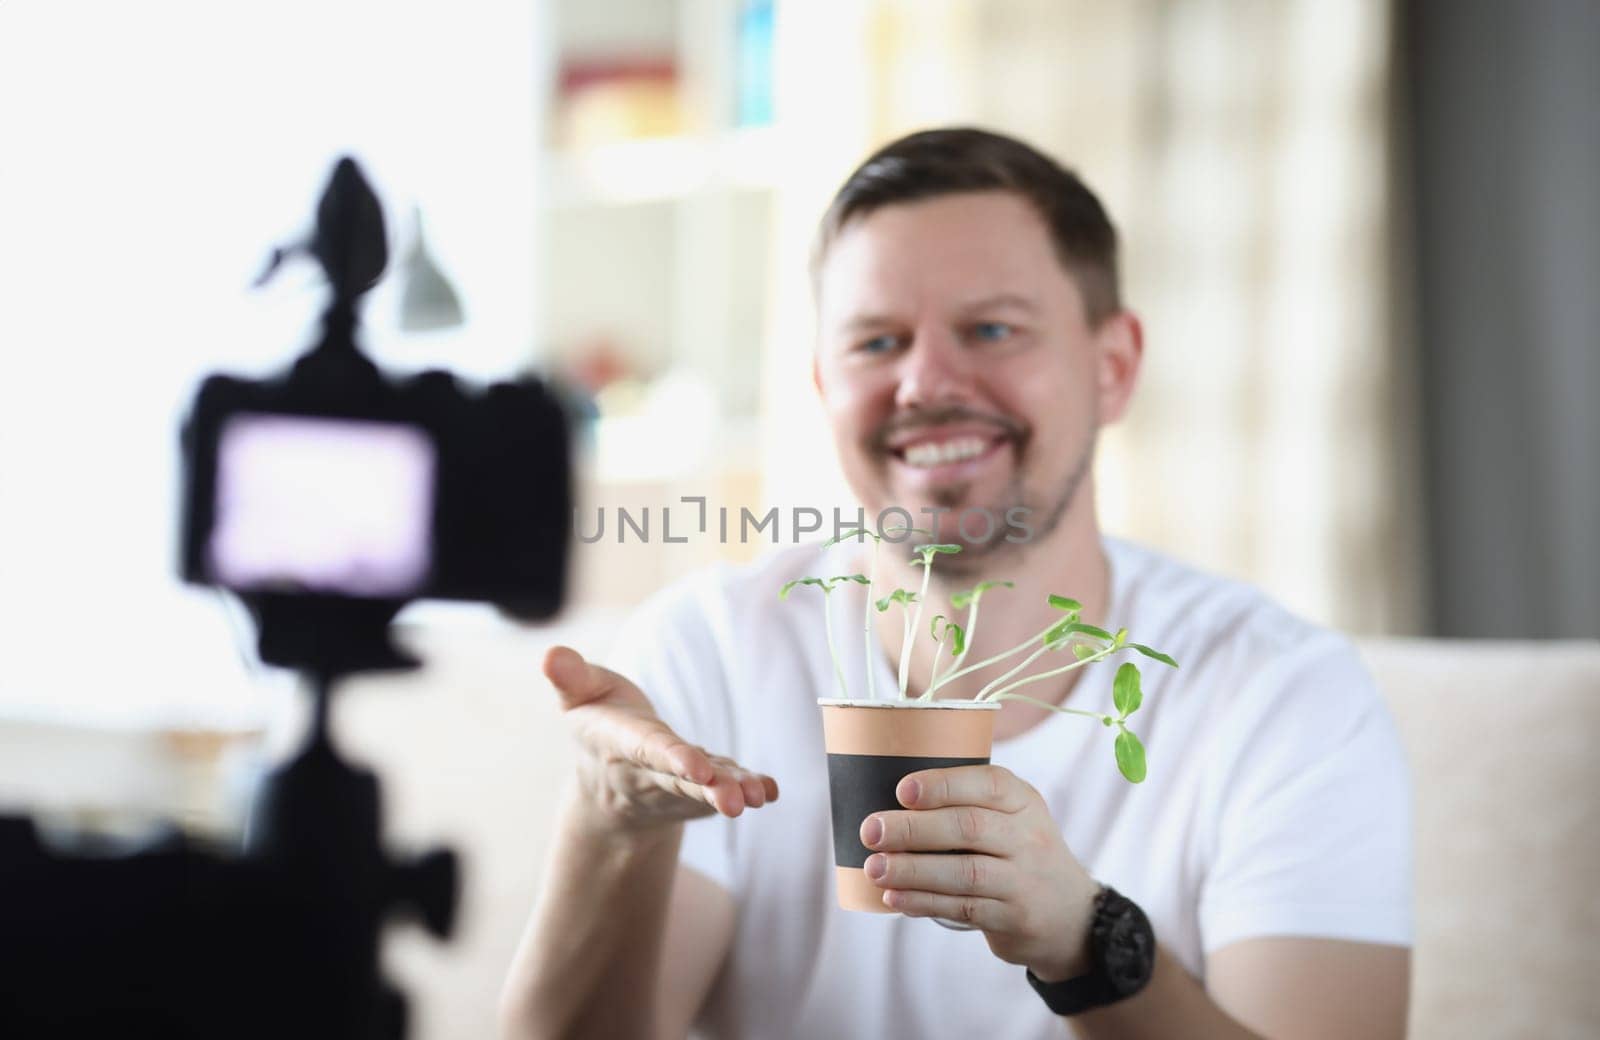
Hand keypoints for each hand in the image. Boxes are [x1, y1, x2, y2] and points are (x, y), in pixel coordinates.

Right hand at [543, 645, 778, 833]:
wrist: (608, 783)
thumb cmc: (600, 724)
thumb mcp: (580, 696)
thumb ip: (571, 677)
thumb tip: (550, 654)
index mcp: (621, 744)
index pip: (648, 751)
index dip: (671, 757)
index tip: (696, 767)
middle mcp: (651, 771)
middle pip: (681, 782)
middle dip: (708, 790)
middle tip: (735, 801)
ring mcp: (680, 783)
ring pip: (706, 791)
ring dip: (733, 792)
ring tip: (756, 796)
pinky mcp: (703, 785)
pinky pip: (726, 787)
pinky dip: (749, 787)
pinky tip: (767, 789)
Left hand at [858, 764, 1099, 981]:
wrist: (1071, 916)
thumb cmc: (1019, 853)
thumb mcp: (1012, 817)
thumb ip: (967, 804)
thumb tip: (890, 803)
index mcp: (1023, 801)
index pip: (988, 784)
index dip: (943, 785)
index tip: (902, 790)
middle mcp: (1029, 837)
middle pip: (969, 828)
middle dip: (914, 828)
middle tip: (871, 830)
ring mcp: (1024, 880)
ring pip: (964, 872)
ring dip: (913, 870)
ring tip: (875, 867)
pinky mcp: (1013, 917)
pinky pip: (963, 909)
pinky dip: (925, 902)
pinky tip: (896, 897)